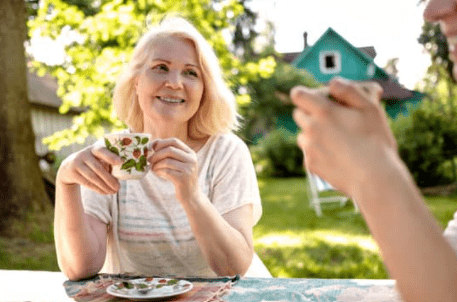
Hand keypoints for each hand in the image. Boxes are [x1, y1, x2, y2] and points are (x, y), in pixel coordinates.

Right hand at [57, 145, 121, 194]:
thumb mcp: (98, 159)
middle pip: (98, 168)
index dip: (110, 156)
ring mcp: (77, 163)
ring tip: (113, 192)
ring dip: (104, 186)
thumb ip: (108, 163)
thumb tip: (123, 173)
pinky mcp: (72, 173)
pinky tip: (105, 192)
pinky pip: (87, 182)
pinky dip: (97, 188)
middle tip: (118, 187)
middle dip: (109, 179)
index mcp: (94, 149)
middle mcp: (84, 154)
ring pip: (92, 177)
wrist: (69, 166)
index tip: (120, 161)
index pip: (101, 151)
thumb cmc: (92, 162)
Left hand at [149, 138, 199, 202]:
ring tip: (153, 168)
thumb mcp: (179, 163)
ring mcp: (188, 169)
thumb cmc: (180, 177)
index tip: (152, 148)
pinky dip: (158, 171)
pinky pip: (166, 171)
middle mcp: (191, 160)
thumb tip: (154, 143)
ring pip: (167, 161)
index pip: (174, 141)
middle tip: (149, 159)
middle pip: (170, 150)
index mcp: (190, 153)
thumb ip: (170, 154)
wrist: (191, 195)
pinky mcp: (183, 179)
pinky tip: (157, 173)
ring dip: (156, 164)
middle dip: (156, 154)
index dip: (161, 143)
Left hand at [291, 77, 396, 195]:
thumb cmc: (375, 141)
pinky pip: (308, 153)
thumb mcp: (370, 108)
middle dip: (311, 113)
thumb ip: (349, 90)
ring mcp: (309, 148)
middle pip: (298, 114)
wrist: (374, 179)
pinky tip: (337, 156)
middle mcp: (311, 129)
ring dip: (314, 133)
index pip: (298, 95)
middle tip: (332, 119)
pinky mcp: (310, 165)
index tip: (317, 99)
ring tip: (338, 140)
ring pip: (303, 134)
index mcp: (323, 112)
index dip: (306, 94)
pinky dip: (318, 152)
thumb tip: (333, 83)